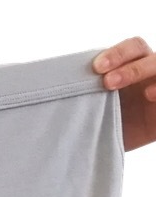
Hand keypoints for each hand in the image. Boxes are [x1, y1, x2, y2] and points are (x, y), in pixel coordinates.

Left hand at [92, 36, 155, 152]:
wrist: (109, 148)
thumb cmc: (98, 124)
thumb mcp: (90, 109)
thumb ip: (81, 96)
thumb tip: (51, 97)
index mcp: (129, 66)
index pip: (130, 48)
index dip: (117, 54)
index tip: (96, 67)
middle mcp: (147, 72)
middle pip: (145, 55)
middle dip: (129, 67)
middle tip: (108, 83)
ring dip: (147, 77)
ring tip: (144, 93)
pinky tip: (152, 95)